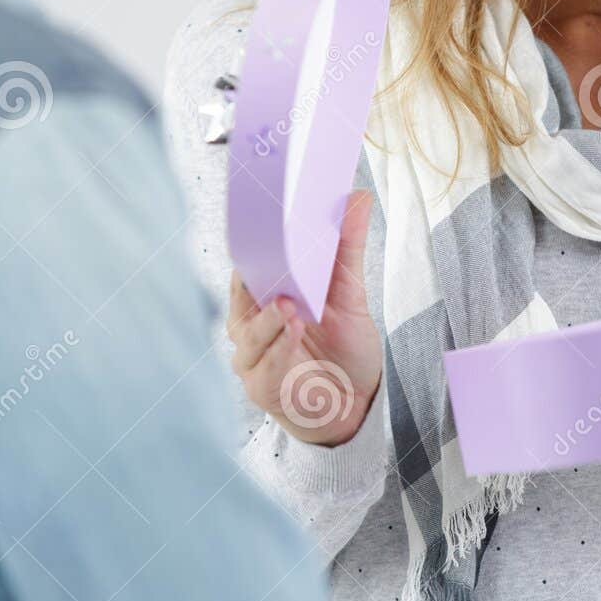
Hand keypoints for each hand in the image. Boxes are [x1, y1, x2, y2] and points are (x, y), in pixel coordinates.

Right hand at [226, 188, 382, 446]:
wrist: (356, 404)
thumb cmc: (343, 347)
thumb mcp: (349, 292)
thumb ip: (347, 247)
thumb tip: (357, 196)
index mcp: (263, 296)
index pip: (247, 263)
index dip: (251, 240)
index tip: (263, 214)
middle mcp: (249, 324)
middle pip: (243, 295)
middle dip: (256, 276)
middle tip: (273, 255)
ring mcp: (251, 357)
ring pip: (250, 332)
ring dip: (269, 319)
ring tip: (289, 306)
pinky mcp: (262, 387)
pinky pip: (265, 366)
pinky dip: (279, 349)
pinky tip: (293, 332)